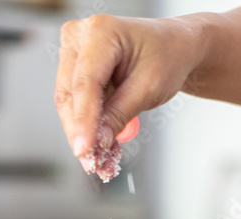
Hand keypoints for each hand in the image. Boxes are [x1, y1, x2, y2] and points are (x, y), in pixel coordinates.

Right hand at [55, 14, 203, 159]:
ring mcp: (73, 50)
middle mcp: (79, 36)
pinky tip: (100, 147)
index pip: (85, 83)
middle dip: (80, 133)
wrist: (173, 47)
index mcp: (101, 32)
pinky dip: (87, 126)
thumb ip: (119, 114)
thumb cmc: (166, 56)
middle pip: (69, 94)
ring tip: (100, 161)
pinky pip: (75, 102)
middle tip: (93, 164)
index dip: (83, 121)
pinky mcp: (73, 67)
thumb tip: (97, 141)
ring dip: (82, 134)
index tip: (85, 150)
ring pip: (68, 102)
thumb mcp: (148, 87)